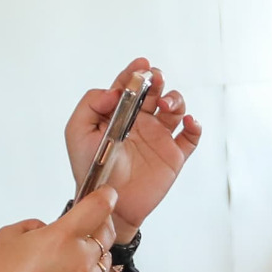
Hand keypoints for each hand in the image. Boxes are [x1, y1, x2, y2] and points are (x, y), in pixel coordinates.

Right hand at [0, 189, 117, 271]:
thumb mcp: (8, 236)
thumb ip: (34, 225)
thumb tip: (48, 229)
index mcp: (62, 236)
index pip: (98, 208)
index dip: (105, 197)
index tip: (107, 194)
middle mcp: (81, 259)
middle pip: (106, 233)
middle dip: (98, 226)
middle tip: (83, 228)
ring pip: (103, 260)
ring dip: (91, 255)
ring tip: (68, 260)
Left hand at [66, 56, 202, 235]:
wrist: (110, 204)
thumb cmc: (91, 170)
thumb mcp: (77, 133)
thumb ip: (90, 105)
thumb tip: (114, 91)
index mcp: (120, 114)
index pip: (130, 85)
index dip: (136, 72)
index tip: (141, 66)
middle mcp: (141, 122)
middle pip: (156, 91)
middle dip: (158, 80)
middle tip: (155, 80)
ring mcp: (159, 138)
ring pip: (176, 108)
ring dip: (175, 99)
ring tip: (166, 106)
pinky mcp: (174, 156)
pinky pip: (191, 136)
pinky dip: (194, 126)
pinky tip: (188, 122)